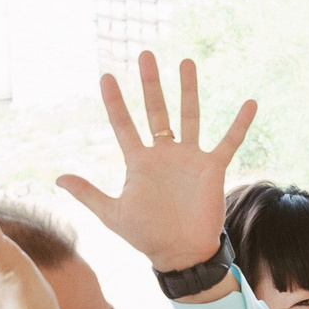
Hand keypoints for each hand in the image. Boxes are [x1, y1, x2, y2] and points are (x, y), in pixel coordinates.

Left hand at [57, 52, 253, 272]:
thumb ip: (88, 193)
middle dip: (150, 83)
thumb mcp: (113, 214)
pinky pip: (228, 142)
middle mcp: (164, 154)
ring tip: (185, 62)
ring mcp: (189, 159)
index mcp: (140, 162)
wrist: (181, 254)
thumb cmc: (147, 235)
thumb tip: (58, 177)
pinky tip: (250, 103)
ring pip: (189, 116)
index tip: (106, 76)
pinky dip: (239, 124)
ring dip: (187, 90)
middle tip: (145, 55)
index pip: (124, 125)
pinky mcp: (212, 169)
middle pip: (156, 110)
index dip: (114, 102)